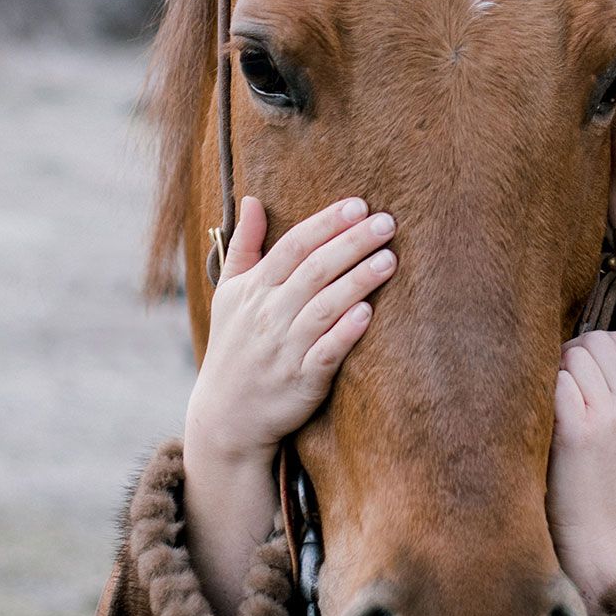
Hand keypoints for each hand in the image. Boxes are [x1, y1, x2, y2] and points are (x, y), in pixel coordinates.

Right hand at [184, 193, 396, 471]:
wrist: (225, 417)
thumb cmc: (233, 346)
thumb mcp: (228, 293)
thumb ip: (243, 245)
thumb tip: (253, 198)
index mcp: (254, 289)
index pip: (293, 246)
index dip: (326, 223)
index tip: (358, 204)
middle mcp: (268, 314)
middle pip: (315, 270)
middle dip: (352, 243)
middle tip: (387, 222)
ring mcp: (285, 348)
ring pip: (325, 307)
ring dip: (358, 281)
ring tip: (389, 259)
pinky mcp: (302, 380)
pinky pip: (326, 352)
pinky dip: (345, 332)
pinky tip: (368, 313)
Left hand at [548, 330, 615, 611]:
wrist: (602, 539)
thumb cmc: (604, 483)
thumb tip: (577, 347)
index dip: (591, 349)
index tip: (576, 376)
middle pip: (593, 341)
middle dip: (568, 355)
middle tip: (556, 391)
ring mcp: (608, 417)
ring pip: (572, 355)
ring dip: (553, 372)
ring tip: (549, 408)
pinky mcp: (578, 432)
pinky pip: (554, 381)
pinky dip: (541, 393)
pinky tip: (541, 421)